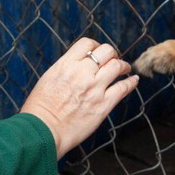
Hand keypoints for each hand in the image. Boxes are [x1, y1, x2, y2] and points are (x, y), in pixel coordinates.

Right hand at [20, 37, 138, 158]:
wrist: (42, 131)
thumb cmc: (40, 108)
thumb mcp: (48, 78)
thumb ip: (65, 69)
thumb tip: (78, 64)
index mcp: (66, 64)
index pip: (87, 43)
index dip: (95, 45)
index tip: (97, 51)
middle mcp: (82, 73)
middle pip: (106, 51)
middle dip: (112, 53)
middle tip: (113, 59)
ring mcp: (94, 88)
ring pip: (117, 66)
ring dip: (123, 65)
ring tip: (125, 68)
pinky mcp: (103, 105)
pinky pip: (123, 88)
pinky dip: (131, 82)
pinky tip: (134, 80)